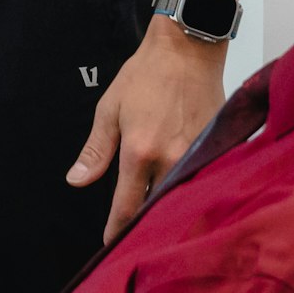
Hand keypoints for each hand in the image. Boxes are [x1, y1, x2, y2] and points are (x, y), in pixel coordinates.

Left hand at [71, 21, 227, 239]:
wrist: (189, 48)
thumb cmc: (146, 75)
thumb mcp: (109, 109)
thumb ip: (96, 151)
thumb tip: (77, 181)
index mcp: (139, 152)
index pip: (127, 206)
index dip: (117, 230)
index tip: (112, 244)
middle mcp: (170, 159)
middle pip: (157, 208)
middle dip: (145, 227)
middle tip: (135, 241)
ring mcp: (198, 154)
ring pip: (182, 197)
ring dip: (170, 212)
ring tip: (159, 227)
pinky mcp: (217, 147)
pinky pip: (203, 179)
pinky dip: (193, 191)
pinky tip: (187, 200)